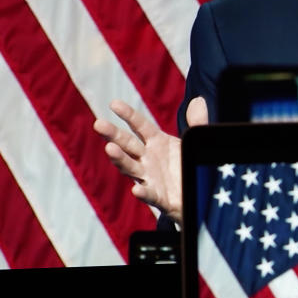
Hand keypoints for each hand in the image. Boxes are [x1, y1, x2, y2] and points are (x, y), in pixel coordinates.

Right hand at [93, 97, 207, 226]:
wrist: (197, 194)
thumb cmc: (188, 165)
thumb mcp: (193, 142)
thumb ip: (197, 122)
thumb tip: (198, 100)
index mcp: (157, 142)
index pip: (140, 125)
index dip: (128, 115)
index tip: (113, 103)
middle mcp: (148, 159)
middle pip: (128, 144)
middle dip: (113, 134)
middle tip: (98, 124)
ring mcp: (150, 178)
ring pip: (131, 167)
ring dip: (120, 159)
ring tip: (109, 148)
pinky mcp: (159, 197)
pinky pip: (149, 195)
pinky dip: (143, 192)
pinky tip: (136, 189)